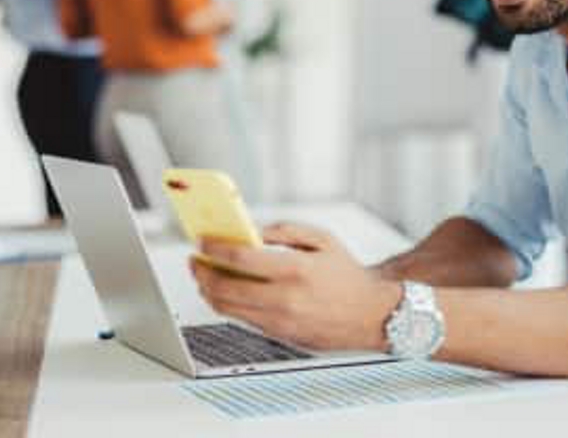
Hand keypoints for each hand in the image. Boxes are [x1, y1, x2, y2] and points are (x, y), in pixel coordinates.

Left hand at [190, 222, 402, 351]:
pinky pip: (244, 320)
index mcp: (296, 269)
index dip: (214, 249)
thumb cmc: (347, 274)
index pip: (240, 259)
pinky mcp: (281, 337)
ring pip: (229, 310)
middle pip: (225, 289)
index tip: (201, 241)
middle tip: (194, 261)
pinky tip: (225, 291)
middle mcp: (286, 299)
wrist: (373, 313)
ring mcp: (282, 322)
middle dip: (202, 274)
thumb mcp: (321, 239)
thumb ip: (282, 231)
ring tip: (204, 277)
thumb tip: (248, 230)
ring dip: (208, 292)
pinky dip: (229, 305)